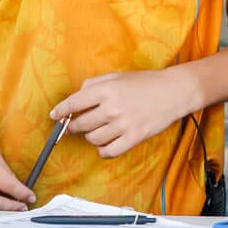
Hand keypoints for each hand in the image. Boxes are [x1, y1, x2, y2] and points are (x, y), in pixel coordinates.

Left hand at [51, 66, 196, 158]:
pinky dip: (103, 150)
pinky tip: (106, 143)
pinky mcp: (134, 138)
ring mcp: (123, 124)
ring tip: (98, 130)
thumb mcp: (117, 76)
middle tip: (75, 125)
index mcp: (106, 89)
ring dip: (91, 136)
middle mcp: (112, 107)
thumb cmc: (145, 82)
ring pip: (93, 139)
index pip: (74, 103)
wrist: (173, 91)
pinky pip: (108, 152)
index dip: (60, 111)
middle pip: (80, 124)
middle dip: (73, 126)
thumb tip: (76, 96)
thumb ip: (94, 84)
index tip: (54, 116)